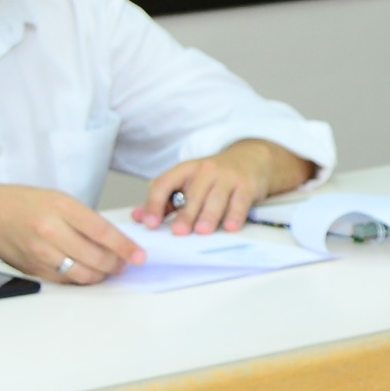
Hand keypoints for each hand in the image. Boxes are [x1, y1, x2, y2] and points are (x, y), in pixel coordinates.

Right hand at [0, 186, 133, 284]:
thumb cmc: (25, 203)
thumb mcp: (61, 200)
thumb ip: (87, 220)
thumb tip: (116, 241)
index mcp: (61, 208)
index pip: (102, 232)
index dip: (125, 247)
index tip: (139, 256)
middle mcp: (50, 231)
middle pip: (95, 258)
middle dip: (116, 264)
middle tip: (124, 263)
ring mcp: (40, 252)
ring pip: (82, 274)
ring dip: (101, 275)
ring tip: (108, 269)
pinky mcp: (33, 268)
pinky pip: (65, 280)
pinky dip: (80, 279)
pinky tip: (87, 272)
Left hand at [134, 144, 280, 234]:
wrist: (251, 159)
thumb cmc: (214, 177)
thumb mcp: (188, 182)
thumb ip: (165, 200)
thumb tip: (138, 217)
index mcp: (185, 170)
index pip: (164, 184)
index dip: (155, 204)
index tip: (150, 223)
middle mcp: (205, 170)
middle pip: (193, 194)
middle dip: (186, 214)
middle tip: (179, 231)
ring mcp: (228, 177)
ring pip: (216, 198)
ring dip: (209, 215)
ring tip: (203, 231)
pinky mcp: (247, 185)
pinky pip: (240, 201)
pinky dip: (235, 215)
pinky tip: (231, 226)